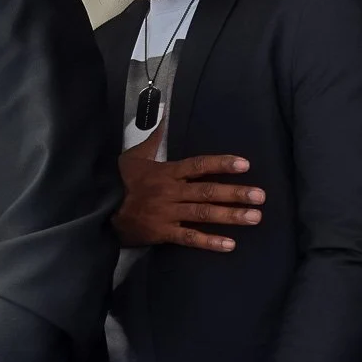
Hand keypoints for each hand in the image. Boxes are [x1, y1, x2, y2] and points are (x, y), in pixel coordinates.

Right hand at [114, 125, 263, 250]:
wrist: (100, 209)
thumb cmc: (120, 181)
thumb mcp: (134, 156)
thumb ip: (153, 139)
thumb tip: (164, 117)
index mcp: (167, 172)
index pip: (199, 165)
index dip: (222, 164)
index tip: (245, 164)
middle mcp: (171, 192)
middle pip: (208, 191)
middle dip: (236, 193)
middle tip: (260, 196)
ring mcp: (168, 213)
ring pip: (203, 213)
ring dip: (230, 216)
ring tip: (254, 217)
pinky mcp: (163, 233)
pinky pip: (189, 238)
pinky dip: (209, 242)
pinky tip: (229, 245)